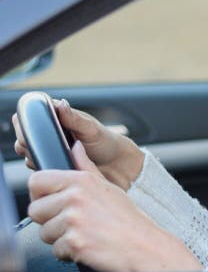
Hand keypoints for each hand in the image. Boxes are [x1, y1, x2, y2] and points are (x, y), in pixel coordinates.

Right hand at [13, 98, 144, 188]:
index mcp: (59, 119)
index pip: (31, 116)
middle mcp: (52, 135)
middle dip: (29, 141)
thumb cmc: (107, 142)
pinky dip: (43, 167)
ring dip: (36, 155)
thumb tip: (61, 104)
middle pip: (25, 137)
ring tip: (56, 154)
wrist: (118, 166)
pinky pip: (39, 168)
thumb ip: (74, 118)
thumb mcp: (91, 128)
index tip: (35, 127)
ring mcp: (52, 151)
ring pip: (29, 153)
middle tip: (46, 143)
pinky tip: (56, 164)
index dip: (28, 122)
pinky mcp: (54, 167)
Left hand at [27, 141, 202, 271]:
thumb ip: (86, 166)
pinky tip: (88, 245)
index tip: (53, 203)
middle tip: (74, 223)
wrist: (144, 245)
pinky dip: (69, 253)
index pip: (36, 181)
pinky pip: (55, 250)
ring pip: (43, 233)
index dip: (41, 195)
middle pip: (35, 210)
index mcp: (82, 180)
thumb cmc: (128, 219)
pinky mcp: (74, 242)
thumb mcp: (108, 186)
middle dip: (50, 221)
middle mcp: (75, 197)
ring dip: (60, 238)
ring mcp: (74, 220)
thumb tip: (75, 146)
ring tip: (84, 234)